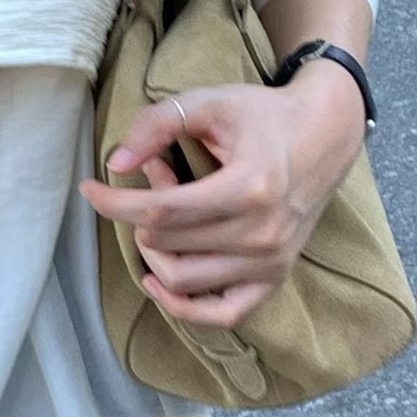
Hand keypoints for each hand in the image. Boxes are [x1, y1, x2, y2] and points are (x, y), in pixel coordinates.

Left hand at [77, 61, 368, 329]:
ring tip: (164, 212)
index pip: (161, 212)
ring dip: (154, 248)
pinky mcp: (274, 277)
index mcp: (249, 188)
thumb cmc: (264, 116)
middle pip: (166, 244)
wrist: (326, 134)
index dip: (115, 203)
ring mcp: (271, 262)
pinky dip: (183, 307)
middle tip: (154, 175)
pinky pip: (221, 314)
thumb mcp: (210, 103)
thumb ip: (159, 124)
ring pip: (180, 280)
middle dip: (141, 210)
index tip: (90, 189)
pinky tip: (157, 280)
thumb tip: (116, 164)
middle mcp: (263, 234)